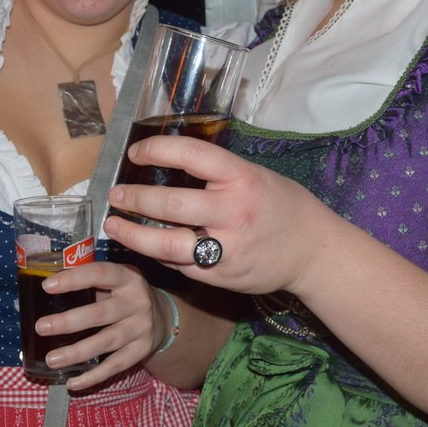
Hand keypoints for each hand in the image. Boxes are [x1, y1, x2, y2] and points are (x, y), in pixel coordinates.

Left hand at [38, 262, 167, 391]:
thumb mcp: (116, 281)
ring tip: (51, 359)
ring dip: (76, 352)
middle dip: (69, 322)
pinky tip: (72, 383)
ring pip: (106, 342)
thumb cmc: (125, 296)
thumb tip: (45, 290)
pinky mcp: (141, 351)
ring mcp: (141, 329)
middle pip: (100, 314)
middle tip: (42, 327)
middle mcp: (137, 302)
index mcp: (128, 278)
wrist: (163, 318)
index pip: (101, 274)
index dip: (74, 279)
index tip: (47, 286)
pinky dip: (93, 376)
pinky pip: (115, 366)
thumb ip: (91, 283)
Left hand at [103, 136, 335, 298]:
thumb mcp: (255, 176)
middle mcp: (232, 212)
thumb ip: (217, 174)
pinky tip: (145, 246)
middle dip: (134, 198)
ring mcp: (226, 248)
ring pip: (166, 244)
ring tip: (114, 226)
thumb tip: (169, 164)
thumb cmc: (282, 206)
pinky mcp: (221, 276)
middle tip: (116, 195)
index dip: (156, 150)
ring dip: (133, 235)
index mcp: (241, 178)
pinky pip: (179, 265)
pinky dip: (159, 254)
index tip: (135, 152)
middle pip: (170, 204)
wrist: (313, 252)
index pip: (189, 154)